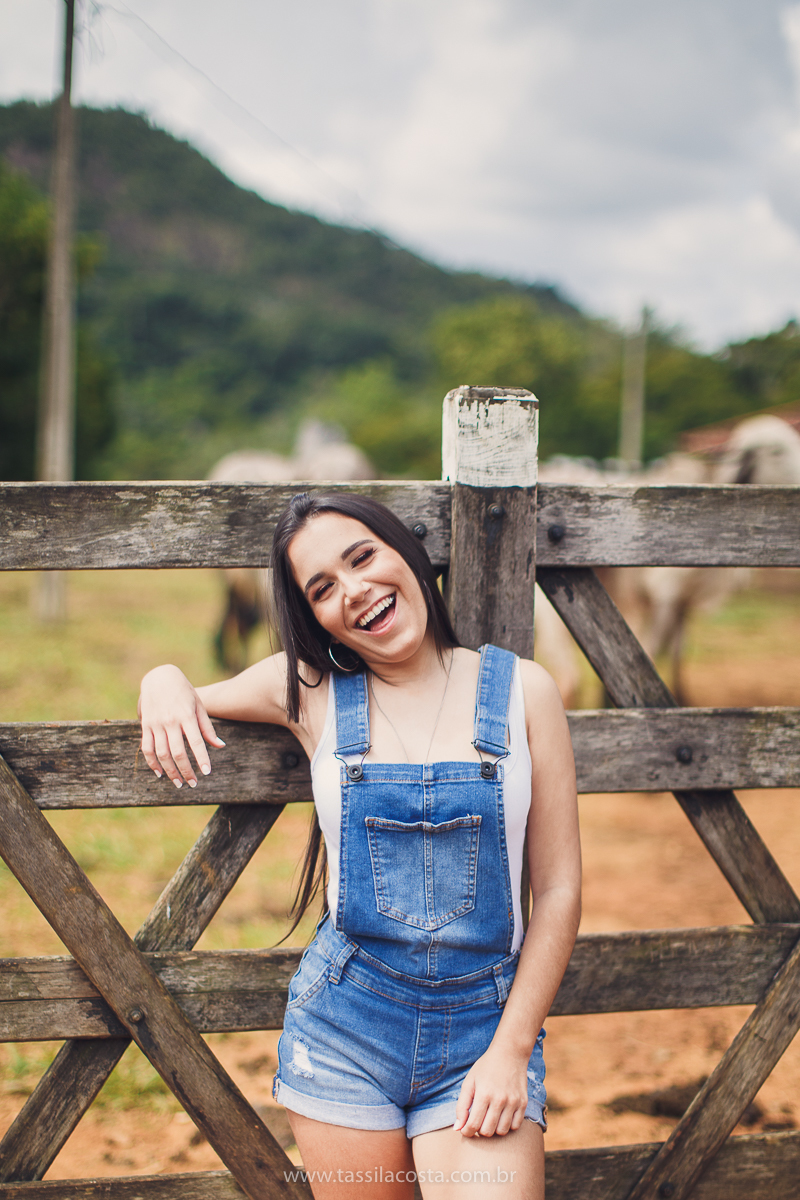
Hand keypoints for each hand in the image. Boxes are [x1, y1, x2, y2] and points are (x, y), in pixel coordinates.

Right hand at [139, 665, 224, 787]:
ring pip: (161, 753)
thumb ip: (207, 727)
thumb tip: (220, 746)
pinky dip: (152, 762)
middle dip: (186, 771)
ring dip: (170, 771)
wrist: (159, 677)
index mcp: (186, 716)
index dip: (201, 758)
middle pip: (177, 752)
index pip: (196, 742)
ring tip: (179, 783)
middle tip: (193, 784)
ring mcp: (155, 724)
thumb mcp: (199, 705)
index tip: (207, 772)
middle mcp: (170, 721)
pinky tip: (159, 773)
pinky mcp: (145, 725)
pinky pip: (146, 748)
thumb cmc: (184, 692)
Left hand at [453, 1044, 529, 1137]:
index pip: (473, 1125)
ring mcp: (513, 1102)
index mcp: (483, 1094)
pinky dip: (507, 1125)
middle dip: (479, 1130)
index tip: (465, 1129)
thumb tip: (458, 1128)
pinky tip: (502, 1115)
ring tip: (490, 1117)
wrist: (509, 1053)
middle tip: (478, 1120)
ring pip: (502, 1132)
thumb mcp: (469, 1082)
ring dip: (494, 1129)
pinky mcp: (523, 1103)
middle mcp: (499, 1100)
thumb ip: (461, 1106)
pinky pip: (515, 1126)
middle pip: (487, 1132)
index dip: (467, 1132)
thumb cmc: (486, 1067)